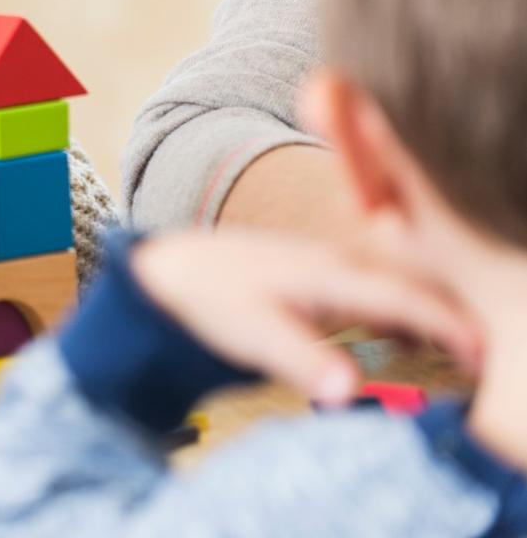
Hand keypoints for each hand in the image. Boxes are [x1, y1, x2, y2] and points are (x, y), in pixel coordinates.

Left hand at [131, 230, 481, 404]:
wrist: (171, 269)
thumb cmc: (208, 298)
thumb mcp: (251, 334)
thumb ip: (302, 359)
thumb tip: (348, 390)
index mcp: (328, 273)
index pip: (404, 297)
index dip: (447, 324)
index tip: (479, 352)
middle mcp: (337, 261)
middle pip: (411, 284)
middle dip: (451, 316)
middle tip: (481, 357)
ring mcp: (330, 262)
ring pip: (396, 283)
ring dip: (429, 311)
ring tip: (457, 350)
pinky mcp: (321, 271)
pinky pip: (376, 286)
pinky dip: (403, 307)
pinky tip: (407, 334)